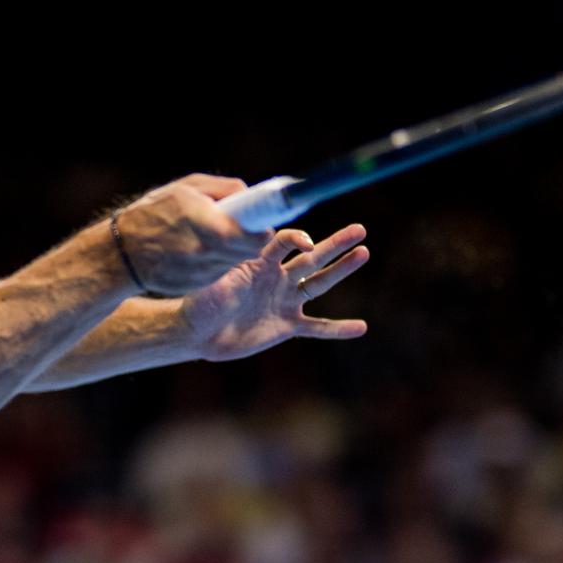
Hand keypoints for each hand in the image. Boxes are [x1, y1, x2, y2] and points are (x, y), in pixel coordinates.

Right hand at [113, 174, 273, 293]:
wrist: (121, 254)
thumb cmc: (152, 213)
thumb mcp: (184, 187)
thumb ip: (223, 188)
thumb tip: (249, 196)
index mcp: (205, 223)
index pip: (251, 236)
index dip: (262, 232)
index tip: (263, 225)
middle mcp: (205, 252)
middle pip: (248, 251)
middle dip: (250, 240)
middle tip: (243, 228)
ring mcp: (201, 272)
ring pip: (234, 262)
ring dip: (233, 250)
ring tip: (212, 236)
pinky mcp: (197, 285)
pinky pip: (218, 272)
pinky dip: (216, 261)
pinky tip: (196, 251)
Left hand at [178, 224, 369, 360]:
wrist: (198, 332)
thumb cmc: (200, 301)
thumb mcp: (213, 281)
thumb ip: (229, 266)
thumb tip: (233, 247)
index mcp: (259, 261)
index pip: (284, 242)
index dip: (297, 239)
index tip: (306, 242)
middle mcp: (277, 277)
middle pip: (311, 256)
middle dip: (336, 244)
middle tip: (360, 230)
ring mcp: (284, 300)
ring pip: (319, 283)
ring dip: (342, 270)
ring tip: (364, 253)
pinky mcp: (286, 326)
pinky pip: (316, 327)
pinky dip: (337, 328)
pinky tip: (360, 327)